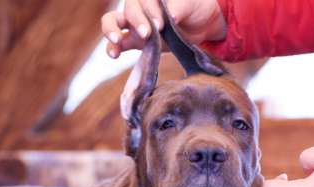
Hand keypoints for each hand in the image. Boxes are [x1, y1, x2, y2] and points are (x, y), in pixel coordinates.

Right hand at [101, 0, 226, 57]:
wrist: (201, 25)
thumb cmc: (195, 7)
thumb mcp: (192, 3)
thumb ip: (181, 6)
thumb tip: (172, 15)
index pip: (143, 0)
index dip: (149, 12)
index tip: (161, 25)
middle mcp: (139, 6)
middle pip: (129, 10)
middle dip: (137, 22)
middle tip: (147, 34)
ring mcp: (135, 24)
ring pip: (113, 22)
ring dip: (112, 30)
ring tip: (117, 40)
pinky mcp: (135, 41)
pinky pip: (118, 43)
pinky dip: (113, 47)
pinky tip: (114, 54)